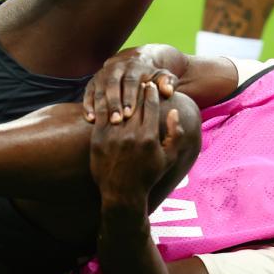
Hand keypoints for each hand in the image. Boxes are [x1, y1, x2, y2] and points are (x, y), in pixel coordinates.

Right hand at [84, 48, 178, 123]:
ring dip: (101, 106)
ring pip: (99, 90)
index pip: (131, 81)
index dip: (129, 97)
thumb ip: (168, 83)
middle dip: (114, 103)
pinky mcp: (93, 83)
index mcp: (134, 66)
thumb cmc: (152, 79)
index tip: (130, 113)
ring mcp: (102, 75)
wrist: (134, 67)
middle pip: (113, 85)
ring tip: (104, 122)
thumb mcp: (163, 78)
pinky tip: (90, 119)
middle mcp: (116, 68)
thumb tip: (167, 90)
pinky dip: (88, 105)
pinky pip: (88, 93)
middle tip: (117, 121)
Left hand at [89, 82, 183, 203]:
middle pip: (135, 103)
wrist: (122, 193)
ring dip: (120, 93)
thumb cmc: (147, 176)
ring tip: (122, 85)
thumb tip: (173, 112)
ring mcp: (113, 136)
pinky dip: (104, 103)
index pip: (151, 106)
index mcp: (149, 137)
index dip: (151, 93)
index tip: (151, 85)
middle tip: (138, 80)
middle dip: (137, 90)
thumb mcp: (169, 158)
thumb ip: (175, 134)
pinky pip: (101, 115)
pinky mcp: (98, 139)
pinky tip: (107, 97)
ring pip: (117, 106)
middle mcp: (131, 134)